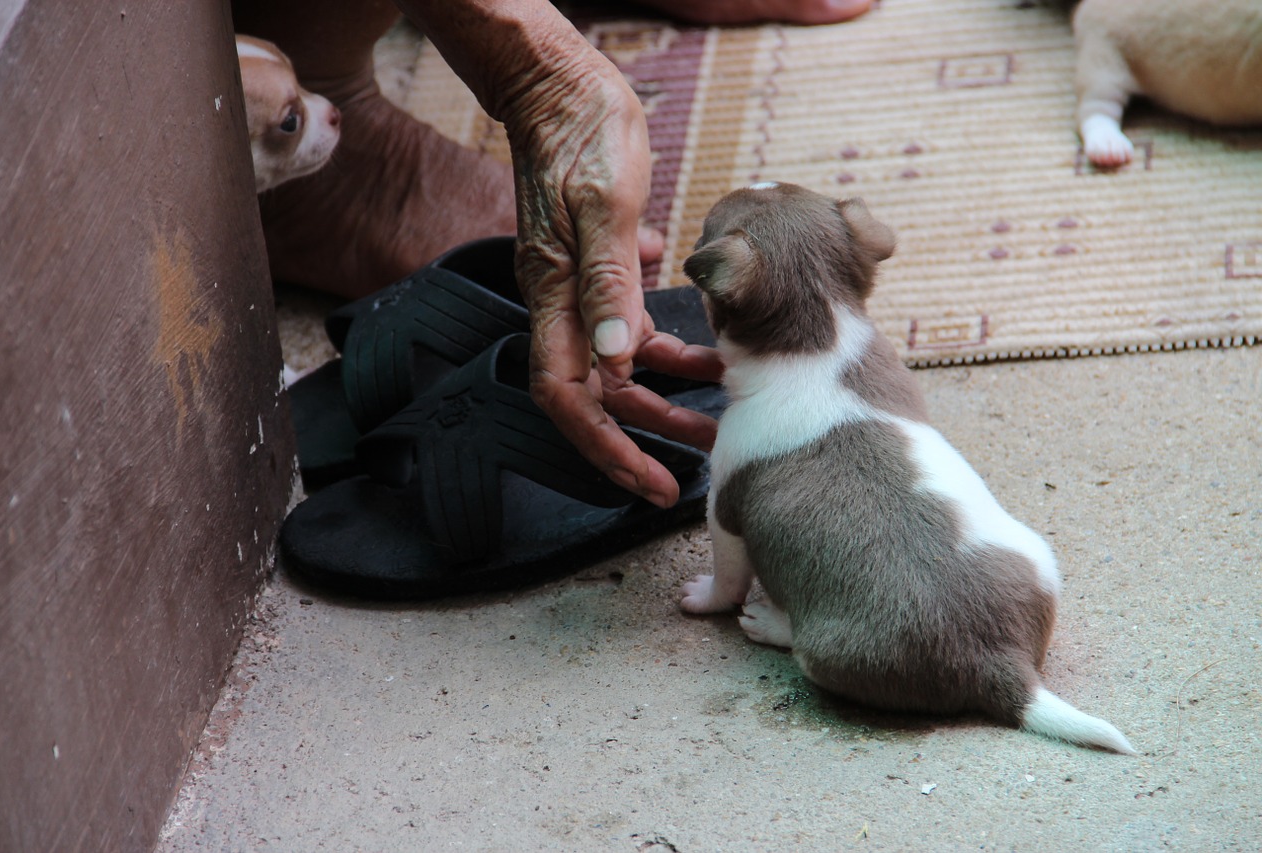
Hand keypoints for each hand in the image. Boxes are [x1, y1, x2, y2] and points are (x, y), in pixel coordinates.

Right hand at [506, 47, 721, 505]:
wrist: (562, 84)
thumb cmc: (581, 132)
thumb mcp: (604, 203)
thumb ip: (611, 282)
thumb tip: (617, 361)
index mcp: (555, 295)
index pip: (570, 396)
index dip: (605, 447)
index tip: (646, 482)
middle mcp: (562, 301)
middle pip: (595, 395)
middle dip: (639, 439)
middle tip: (687, 471)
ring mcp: (580, 287)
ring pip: (619, 365)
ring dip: (664, 396)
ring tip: (714, 414)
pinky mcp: (602, 268)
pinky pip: (631, 324)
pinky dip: (668, 344)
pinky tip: (704, 342)